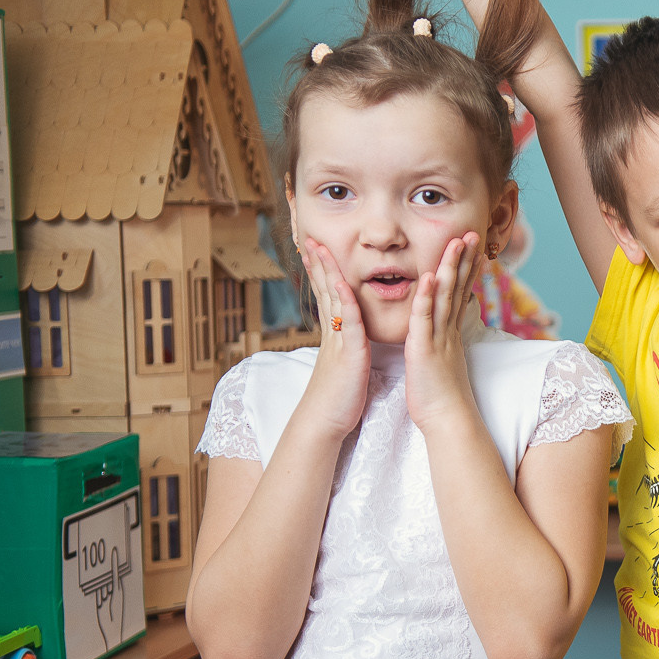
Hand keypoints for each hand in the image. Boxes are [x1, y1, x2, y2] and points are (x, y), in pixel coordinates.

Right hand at [294, 240, 370, 439]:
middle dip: (318, 263)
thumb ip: (346, 346)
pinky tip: (341, 283)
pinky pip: (347, 322)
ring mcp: (338, 341)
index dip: (323, 272)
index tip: (317, 250)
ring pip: (332, 299)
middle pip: (324, 289)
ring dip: (327, 272)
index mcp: (336, 335)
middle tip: (310, 237)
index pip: (328, 295)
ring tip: (319, 248)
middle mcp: (333, 333)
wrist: (326, 421)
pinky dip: (344, 301)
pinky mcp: (348, 353)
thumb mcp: (344, 364)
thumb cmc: (339, 397)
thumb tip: (347, 337)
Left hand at [405, 233, 485, 431]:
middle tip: (472, 234)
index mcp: (450, 334)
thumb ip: (444, 344)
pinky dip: (426, 297)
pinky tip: (428, 277)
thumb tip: (448, 335)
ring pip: (445, 297)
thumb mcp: (444, 364)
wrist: (447, 420)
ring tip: (456, 243)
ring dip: (450, 268)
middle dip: (465, 259)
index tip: (472, 249)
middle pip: (458, 288)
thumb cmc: (441, 397)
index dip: (467, 270)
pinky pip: (425, 319)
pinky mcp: (424, 349)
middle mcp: (448, 331)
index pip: (460, 294)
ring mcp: (438, 338)